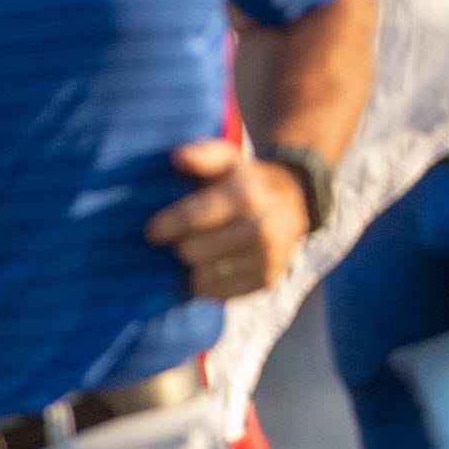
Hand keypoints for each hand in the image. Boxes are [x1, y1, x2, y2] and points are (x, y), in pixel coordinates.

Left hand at [146, 138, 313, 301]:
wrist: (296, 200)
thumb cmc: (246, 179)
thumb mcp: (228, 158)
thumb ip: (202, 155)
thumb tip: (178, 158)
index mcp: (246, 197)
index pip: (189, 220)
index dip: (163, 227)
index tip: (153, 231)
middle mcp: (261, 230)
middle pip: (190, 253)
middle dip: (179, 246)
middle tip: (180, 240)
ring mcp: (268, 258)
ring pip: (203, 278)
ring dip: (192, 268)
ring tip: (195, 254)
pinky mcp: (268, 279)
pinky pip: (220, 294)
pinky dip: (208, 283)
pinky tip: (210, 267)